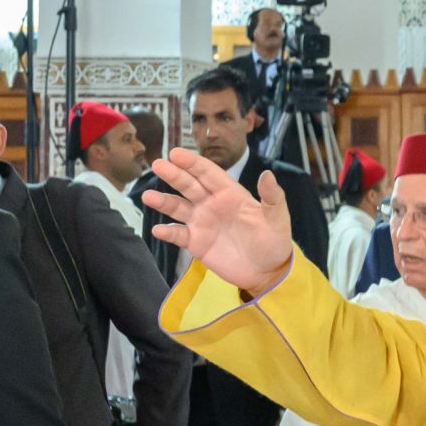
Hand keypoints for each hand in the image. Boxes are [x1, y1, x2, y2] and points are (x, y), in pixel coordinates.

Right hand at [141, 149, 294, 291]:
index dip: (193, 163)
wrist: (267, 272)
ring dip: (163, 201)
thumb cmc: (273, 241)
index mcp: (230, 193)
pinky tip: (158, 229)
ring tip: (148, 196)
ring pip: (178, 208)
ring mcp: (202, 223)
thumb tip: (267, 174)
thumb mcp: (277, 218)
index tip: (176, 153)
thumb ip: (272, 197)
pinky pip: (178, 235)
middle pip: (189, 186)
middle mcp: (212, 204)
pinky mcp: (196, 243)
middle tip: (158, 164)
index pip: (208, 173)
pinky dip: (167, 232)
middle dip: (174, 175)